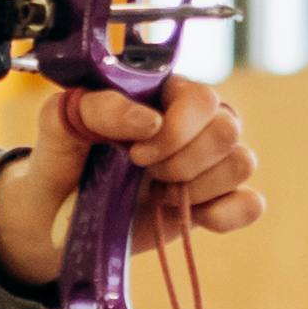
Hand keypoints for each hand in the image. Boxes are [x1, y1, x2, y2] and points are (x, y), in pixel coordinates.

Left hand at [0, 73, 264, 297]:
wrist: (57, 214)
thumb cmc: (63, 158)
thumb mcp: (62, 122)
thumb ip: (101, 108)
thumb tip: (151, 121)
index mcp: (165, 93)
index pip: (202, 99)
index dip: (177, 131)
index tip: (134, 154)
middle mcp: (195, 123)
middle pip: (228, 130)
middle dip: (183, 162)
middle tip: (145, 174)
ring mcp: (208, 163)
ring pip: (241, 163)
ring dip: (198, 187)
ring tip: (160, 193)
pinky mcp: (214, 201)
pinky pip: (250, 203)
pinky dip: (225, 213)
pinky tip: (188, 215)